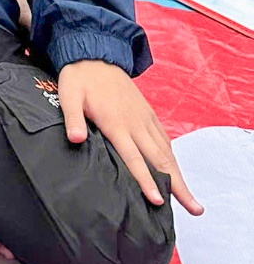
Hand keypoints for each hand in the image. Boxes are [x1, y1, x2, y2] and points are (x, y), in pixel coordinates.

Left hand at [58, 60, 202, 214]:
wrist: (94, 53)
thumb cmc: (79, 78)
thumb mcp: (68, 96)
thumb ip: (73, 118)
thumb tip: (75, 139)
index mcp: (116, 123)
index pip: (134, 158)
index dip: (146, 180)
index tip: (158, 201)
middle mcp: (135, 123)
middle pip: (160, 160)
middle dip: (178, 185)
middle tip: (194, 209)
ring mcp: (144, 117)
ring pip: (166, 151)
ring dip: (179, 174)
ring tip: (190, 198)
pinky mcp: (147, 112)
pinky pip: (164, 137)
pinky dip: (172, 155)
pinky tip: (175, 168)